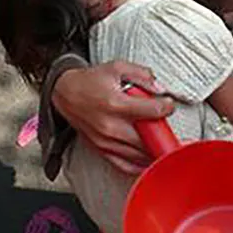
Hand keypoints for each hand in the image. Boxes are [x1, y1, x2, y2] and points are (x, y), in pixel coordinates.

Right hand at [52, 61, 174, 174]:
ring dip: (152, 149)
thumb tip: (160, 88)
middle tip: (164, 122)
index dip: (167, 107)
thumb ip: (142, 75)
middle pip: (147, 137)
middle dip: (161, 131)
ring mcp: (105, 140)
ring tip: (158, 138)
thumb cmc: (90, 81)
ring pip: (138, 154)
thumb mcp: (117, 67)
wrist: (64, 93)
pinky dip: (138, 164)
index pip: (152, 111)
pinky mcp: (101, 149)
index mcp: (116, 103)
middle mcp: (110, 125)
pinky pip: (124, 164)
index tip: (168, 104)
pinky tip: (147, 158)